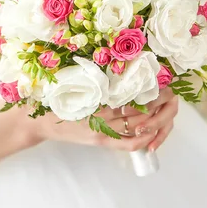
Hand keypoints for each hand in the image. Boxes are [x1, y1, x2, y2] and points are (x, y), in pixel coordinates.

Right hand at [19, 88, 178, 151]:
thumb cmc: (54, 96)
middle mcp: (99, 115)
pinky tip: (154, 133)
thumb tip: (125, 62)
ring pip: (137, 127)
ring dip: (156, 119)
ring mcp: (101, 131)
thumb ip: (97, 76)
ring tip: (167, 107)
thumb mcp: (75, 81)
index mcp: (95, 96)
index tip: (162, 78)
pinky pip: (127, 145)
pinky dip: (143, 140)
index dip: (149, 87)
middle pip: (138, 110)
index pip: (130, 93)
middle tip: (171, 91)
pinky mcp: (100, 142)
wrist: (35, 122)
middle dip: (157, 101)